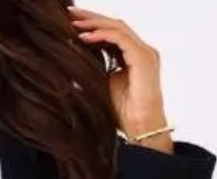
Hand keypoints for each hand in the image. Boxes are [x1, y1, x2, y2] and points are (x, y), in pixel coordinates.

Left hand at [67, 6, 172, 152]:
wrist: (141, 128)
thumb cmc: (126, 114)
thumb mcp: (105, 86)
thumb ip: (97, 69)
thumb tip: (76, 60)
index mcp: (134, 56)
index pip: (113, 33)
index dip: (93, 25)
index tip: (73, 22)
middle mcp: (142, 51)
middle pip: (115, 25)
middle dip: (92, 17)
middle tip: (71, 12)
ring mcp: (145, 53)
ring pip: (117, 27)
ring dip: (94, 23)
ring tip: (74, 23)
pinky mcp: (143, 58)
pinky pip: (120, 39)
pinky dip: (101, 35)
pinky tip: (85, 37)